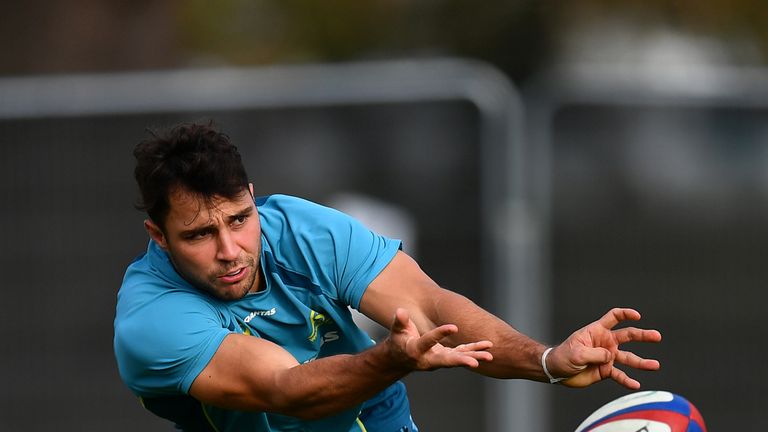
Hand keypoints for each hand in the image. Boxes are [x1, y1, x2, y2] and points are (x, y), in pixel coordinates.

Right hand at [385, 308, 493, 370]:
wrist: (401, 359)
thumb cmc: (398, 342)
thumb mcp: (396, 331)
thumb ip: (399, 321)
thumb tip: (400, 311)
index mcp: (416, 351)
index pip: (429, 342)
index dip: (440, 334)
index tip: (453, 327)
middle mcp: (429, 359)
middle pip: (447, 360)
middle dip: (461, 361)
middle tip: (474, 363)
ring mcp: (440, 359)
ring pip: (458, 358)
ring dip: (474, 357)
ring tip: (489, 356)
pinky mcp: (447, 357)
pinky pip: (462, 354)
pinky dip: (474, 351)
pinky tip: (487, 347)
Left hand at [547, 308, 661, 388]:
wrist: (557, 371)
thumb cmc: (564, 356)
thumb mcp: (577, 353)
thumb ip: (595, 353)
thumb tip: (610, 356)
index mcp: (597, 331)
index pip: (614, 317)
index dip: (625, 314)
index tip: (637, 316)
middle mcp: (605, 342)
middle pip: (627, 335)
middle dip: (642, 335)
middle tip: (657, 336)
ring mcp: (607, 356)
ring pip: (629, 357)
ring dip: (642, 362)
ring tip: (654, 365)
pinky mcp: (606, 370)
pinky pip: (620, 375)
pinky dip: (628, 380)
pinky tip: (636, 384)